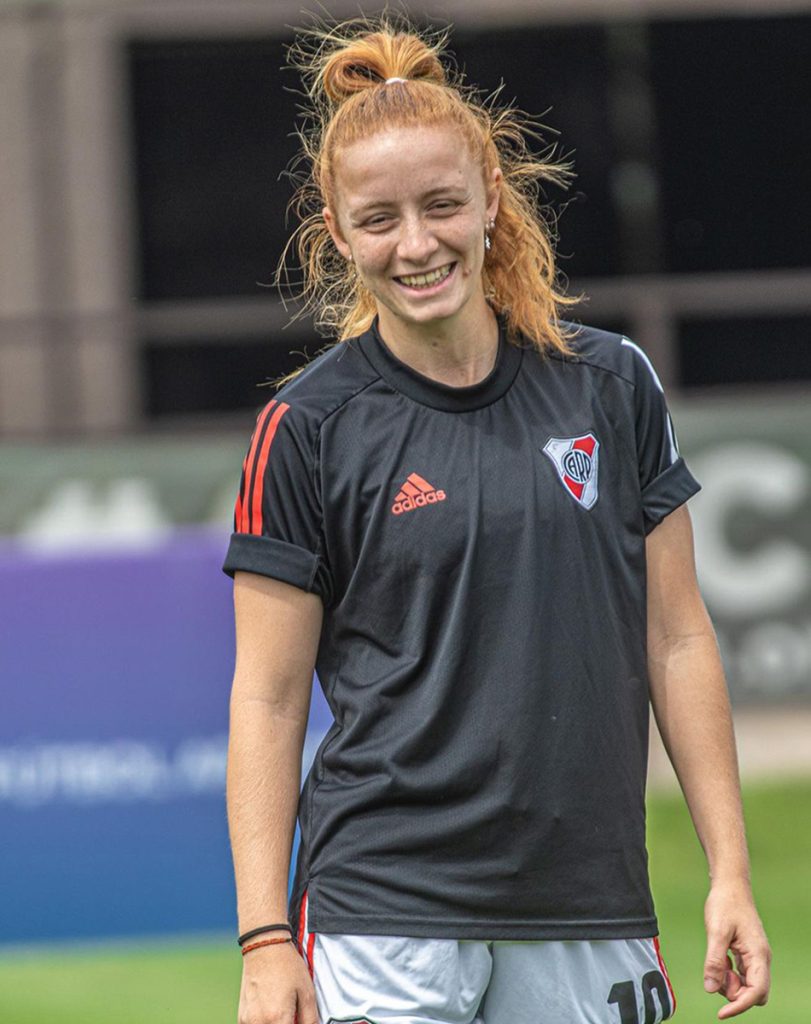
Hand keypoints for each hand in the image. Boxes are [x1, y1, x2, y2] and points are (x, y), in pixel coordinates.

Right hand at [238, 940, 319, 1023]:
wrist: (264, 946)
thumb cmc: (287, 966)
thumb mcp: (307, 992)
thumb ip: (310, 1020)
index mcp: (277, 1018)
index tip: (299, 1021)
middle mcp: (259, 1023)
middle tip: (293, 1016)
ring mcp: (247, 1021)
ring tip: (284, 1013)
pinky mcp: (242, 1017)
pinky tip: (272, 1012)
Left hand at [703, 883, 770, 1018]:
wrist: (729, 885)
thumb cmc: (725, 904)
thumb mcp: (716, 931)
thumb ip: (714, 961)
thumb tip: (710, 989)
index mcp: (758, 955)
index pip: (756, 992)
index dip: (739, 1006)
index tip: (721, 1013)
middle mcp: (761, 959)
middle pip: (754, 993)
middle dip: (735, 993)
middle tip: (718, 972)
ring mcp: (755, 957)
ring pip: (746, 985)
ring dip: (730, 982)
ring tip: (718, 960)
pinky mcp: (747, 954)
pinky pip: (741, 975)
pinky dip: (729, 973)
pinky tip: (721, 958)